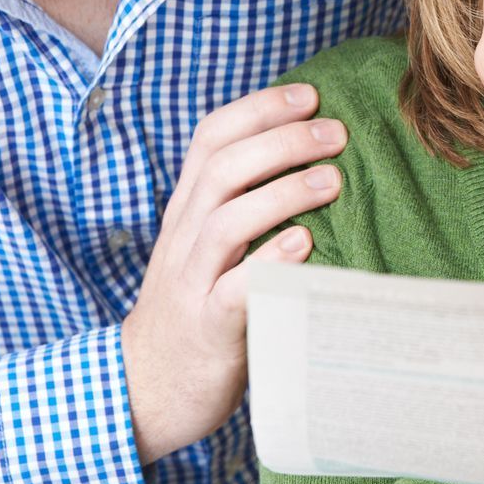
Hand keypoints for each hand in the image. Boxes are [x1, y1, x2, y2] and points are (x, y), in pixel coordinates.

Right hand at [122, 83, 344, 462]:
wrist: (147, 389)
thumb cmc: (197, 308)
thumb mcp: (208, 247)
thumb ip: (242, 203)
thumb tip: (310, 155)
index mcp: (186, 210)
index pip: (210, 138)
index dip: (259, 108)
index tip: (310, 94)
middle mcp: (183, 237)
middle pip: (222, 168)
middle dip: (281, 141)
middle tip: (336, 133)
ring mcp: (191, 282)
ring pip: (226, 220)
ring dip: (282, 193)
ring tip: (332, 181)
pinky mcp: (207, 328)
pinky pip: (235, 288)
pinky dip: (270, 261)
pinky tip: (305, 246)